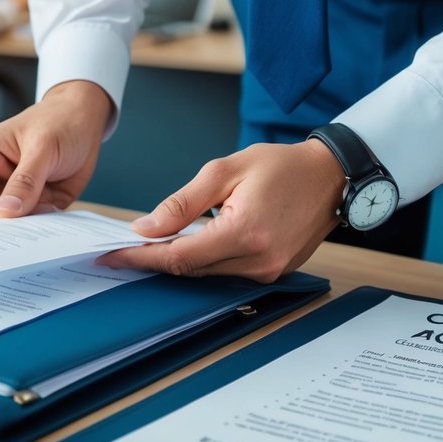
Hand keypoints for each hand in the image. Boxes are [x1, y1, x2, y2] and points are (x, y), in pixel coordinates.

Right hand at [0, 81, 111, 217]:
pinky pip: (38, 223)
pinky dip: (48, 223)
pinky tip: (59, 212)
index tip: (15, 217)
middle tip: (36, 220)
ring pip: (16, 223)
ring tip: (51, 210)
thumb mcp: (42, 148)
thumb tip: (4, 211)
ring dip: (34, 223)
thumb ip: (25, 181)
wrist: (87, 117)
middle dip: (13, 222)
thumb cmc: (60, 121)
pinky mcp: (40, 201)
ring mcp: (19, 192)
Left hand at [98, 141, 345, 282]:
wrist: (330, 176)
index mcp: (244, 232)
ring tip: (150, 246)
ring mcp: (269, 270)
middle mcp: (259, 260)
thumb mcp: (225, 170)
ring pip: (208, 275)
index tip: (113, 256)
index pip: (180, 256)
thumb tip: (145, 227)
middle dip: (155, 260)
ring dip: (179, 261)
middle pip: (191, 270)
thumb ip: (182, 202)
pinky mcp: (274, 272)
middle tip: (122, 250)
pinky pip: (228, 272)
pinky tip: (188, 246)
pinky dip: (205, 261)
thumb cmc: (282, 166)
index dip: (142, 258)